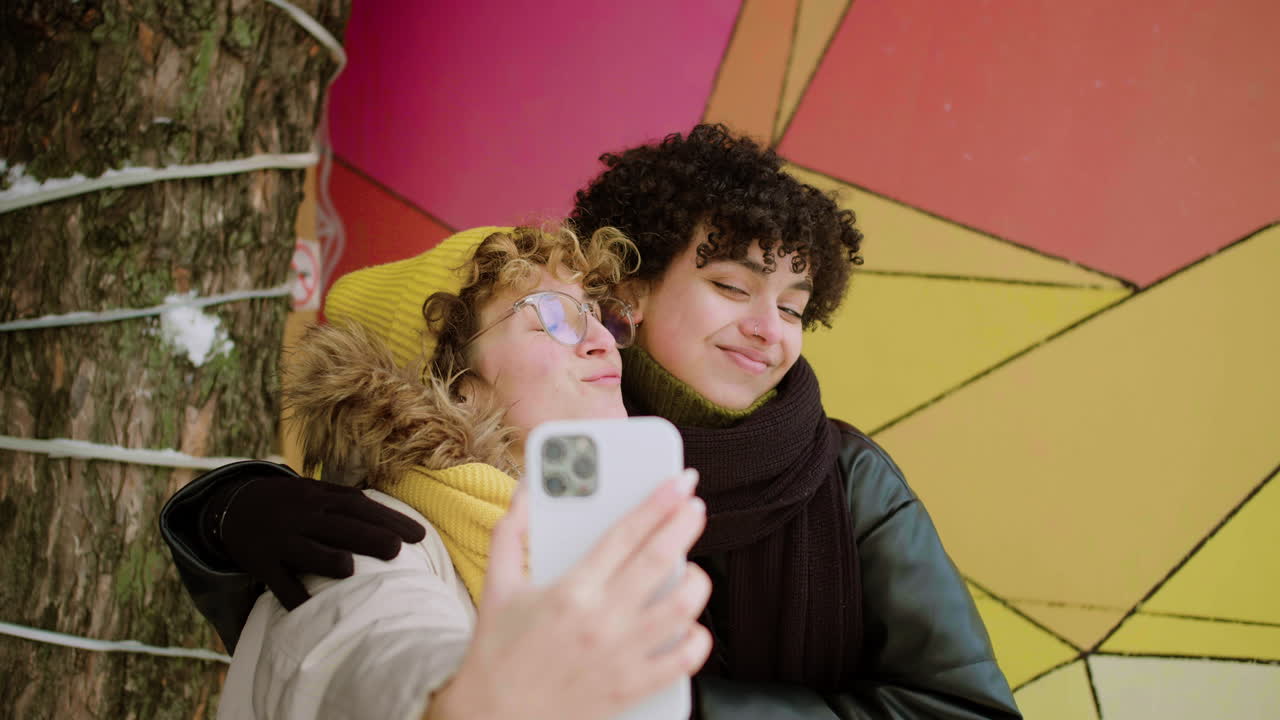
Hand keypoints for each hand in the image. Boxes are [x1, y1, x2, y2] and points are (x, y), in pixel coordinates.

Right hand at [219, 473, 426, 608]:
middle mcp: (302, 517)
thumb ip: (348, 501)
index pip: (359, 506)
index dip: (389, 519)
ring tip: (351, 569)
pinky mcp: (262, 563)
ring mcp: (281, 540)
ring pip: (305, 550)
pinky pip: (277, 581)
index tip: (419, 536)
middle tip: (396, 550)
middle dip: (367, 536)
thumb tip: (392, 514)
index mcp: (320, 498)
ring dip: (326, 559)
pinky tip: (308, 606)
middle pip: (338, 526)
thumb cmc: (291, 503)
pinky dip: (291, 594)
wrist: (234, 505)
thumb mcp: (316, 492)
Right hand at [429, 470, 711, 719]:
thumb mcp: (497, 586)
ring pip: (682, 606)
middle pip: (659, 560)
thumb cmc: (496, 652)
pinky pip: (685, 658)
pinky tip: (690, 623)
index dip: (658, 502)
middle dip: (685, 525)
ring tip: (692, 568)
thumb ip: (512, 531)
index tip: (679, 482)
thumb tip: (527, 488)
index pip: (625, 534)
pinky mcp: (632, 689)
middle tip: (695, 507)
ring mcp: (621, 657)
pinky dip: (696, 636)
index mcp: (570, 591)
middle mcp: (600, 621)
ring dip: (696, 580)